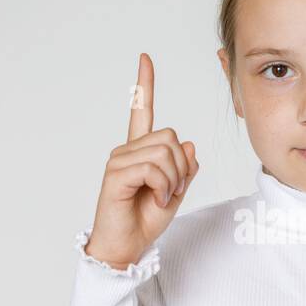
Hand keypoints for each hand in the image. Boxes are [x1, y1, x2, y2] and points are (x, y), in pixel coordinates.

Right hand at [84, 53, 198, 269]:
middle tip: (171, 191)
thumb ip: (185, 168)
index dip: (145, 85)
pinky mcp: (115, 174)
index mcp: (140, 151)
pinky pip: (153, 169)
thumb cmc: (145, 220)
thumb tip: (189, 144)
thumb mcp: (176, 192)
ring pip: (165, 153)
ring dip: (173, 180)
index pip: (142, 111)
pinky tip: (154, 200)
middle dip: (181, 167)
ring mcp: (119, 160)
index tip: (145, 59)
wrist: (127, 247)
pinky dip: (163, 187)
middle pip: (171, 137)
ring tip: (161, 197)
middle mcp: (126, 150)